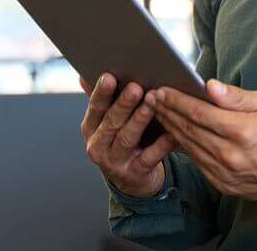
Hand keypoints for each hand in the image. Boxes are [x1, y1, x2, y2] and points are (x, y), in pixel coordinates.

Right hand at [80, 73, 177, 197]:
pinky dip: (161, 144)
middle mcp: (99, 145)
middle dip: (123, 104)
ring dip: (140, 119)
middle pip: (111, 122)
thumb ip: (103, 100)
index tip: (109, 76)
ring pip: (127, 138)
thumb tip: (85, 75)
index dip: (101, 93)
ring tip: (152, 103)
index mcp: (91, 128)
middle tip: (135, 87)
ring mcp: (115, 162)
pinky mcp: (135, 173)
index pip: (95, 108)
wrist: (131, 181)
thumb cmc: (121, 141)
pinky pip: (149, 157)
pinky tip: (171, 132)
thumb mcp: (107, 122)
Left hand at [148, 80, 256, 200]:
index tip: (162, 90)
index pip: (199, 112)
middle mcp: (230, 154)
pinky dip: (185, 148)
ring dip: (172, 129)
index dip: (176, 101)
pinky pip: (198, 163)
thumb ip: (237, 97)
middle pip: (189, 129)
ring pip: (189, 147)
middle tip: (153, 99)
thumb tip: (210, 86)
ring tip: (160, 113)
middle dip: (168, 112)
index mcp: (241, 130)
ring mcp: (226, 173)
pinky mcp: (225, 184)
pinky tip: (177, 135)